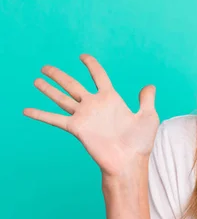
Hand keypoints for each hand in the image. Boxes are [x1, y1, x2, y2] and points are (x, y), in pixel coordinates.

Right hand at [23, 54, 159, 177]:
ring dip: (48, 90)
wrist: (129, 162)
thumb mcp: (148, 116)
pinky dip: (40, 114)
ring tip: (36, 80)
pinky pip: (55, 119)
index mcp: (111, 99)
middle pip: (73, 85)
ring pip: (62, 98)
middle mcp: (95, 105)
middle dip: (59, 76)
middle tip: (45, 67)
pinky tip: (26, 110)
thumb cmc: (140, 142)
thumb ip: (147, 99)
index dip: (91, 65)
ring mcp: (85, 116)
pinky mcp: (77, 128)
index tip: (82, 56)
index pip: (99, 76)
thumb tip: (149, 86)